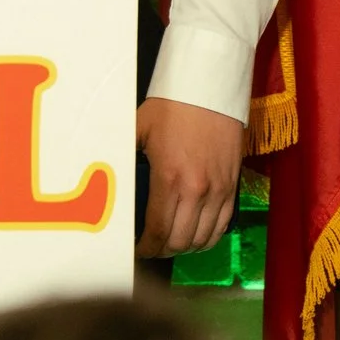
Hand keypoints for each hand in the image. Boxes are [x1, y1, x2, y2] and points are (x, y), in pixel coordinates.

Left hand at [135, 96, 243, 257]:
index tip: (136, 250)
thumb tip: (106, 175)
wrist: (210, 89)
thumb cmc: (171, 106)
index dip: (146, 248)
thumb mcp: (139, 129)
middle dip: (162, 251)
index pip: (159, 231)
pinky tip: (194, 235)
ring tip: (169, 244)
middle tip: (150, 249)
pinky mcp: (233, 185)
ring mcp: (219, 190)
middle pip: (181, 241)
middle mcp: (197, 191)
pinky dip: (208, 237)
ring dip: (185, 247)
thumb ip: (125, 156)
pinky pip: (223, 225)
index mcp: (170, 178)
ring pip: (204, 239)